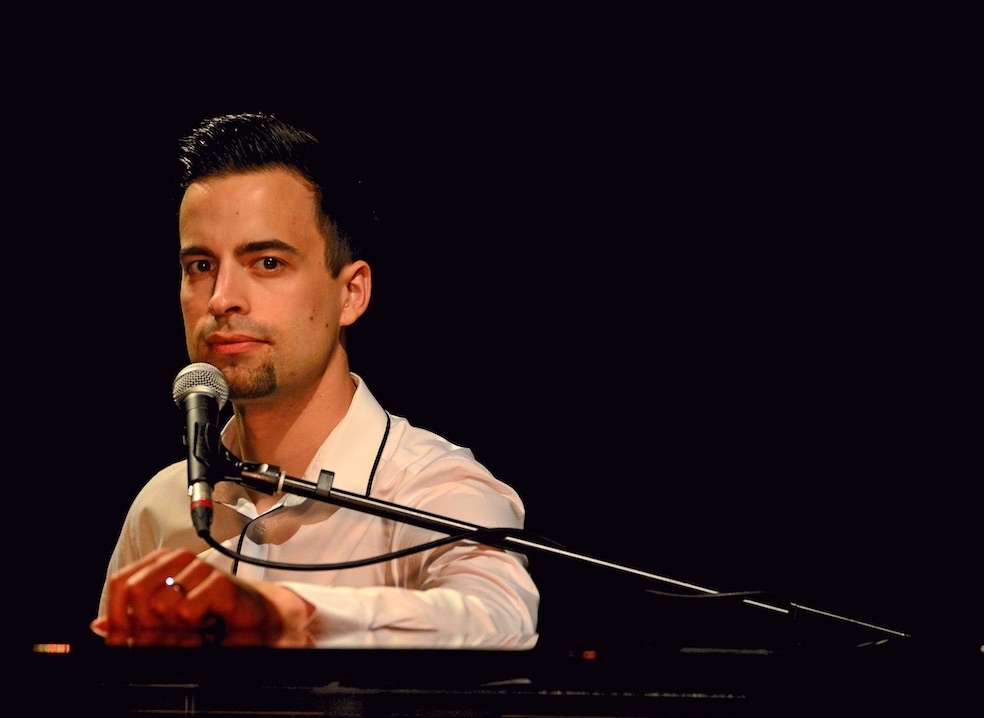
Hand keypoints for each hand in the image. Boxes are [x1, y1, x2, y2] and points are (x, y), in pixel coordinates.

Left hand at [90, 547, 310, 646]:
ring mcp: (199, 567)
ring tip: (192, 627)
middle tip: (165, 634)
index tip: (123, 639)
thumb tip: (98, 627)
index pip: (119, 582)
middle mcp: (177, 559)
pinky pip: (186, 611)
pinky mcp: (218, 581)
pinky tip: (207, 622)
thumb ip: (132, 626)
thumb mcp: (163, 627)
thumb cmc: (209, 621)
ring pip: (159, 605)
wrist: (253, 626)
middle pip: (134, 591)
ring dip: (173, 628)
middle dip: (143, 624)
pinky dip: (193, 627)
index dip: (115, 614)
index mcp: (159, 564)